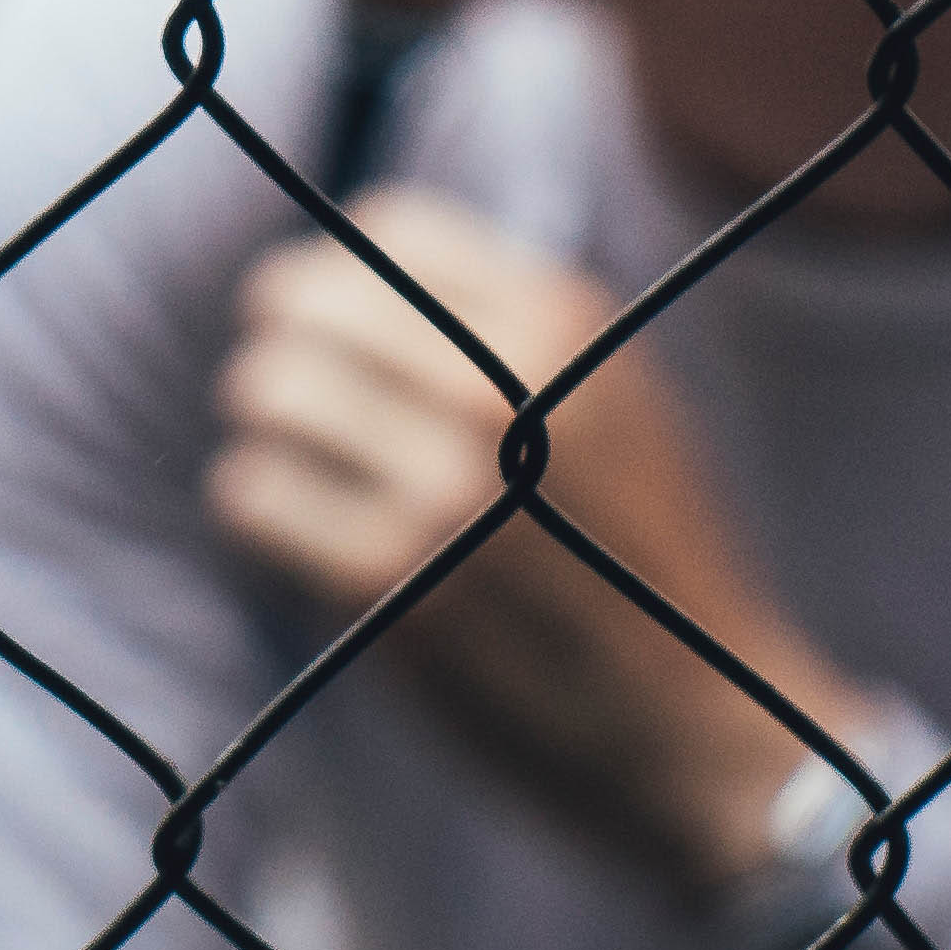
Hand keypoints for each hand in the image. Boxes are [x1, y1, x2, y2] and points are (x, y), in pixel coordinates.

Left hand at [208, 182, 851, 899]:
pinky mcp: (387, 577)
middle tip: (303, 405)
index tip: (348, 335)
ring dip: (268, 434)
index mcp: (562, 322)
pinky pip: (249, 494)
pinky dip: (260, 514)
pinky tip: (306, 539)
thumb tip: (346, 268)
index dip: (347, 281)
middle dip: (288, 349)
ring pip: (260, 392)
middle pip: (298, 302)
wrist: (701, 720)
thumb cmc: (642, 555)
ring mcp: (440, 483)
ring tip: (306, 471)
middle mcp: (498, 386)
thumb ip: (508, 324)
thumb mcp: (614, 398)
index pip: (386, 229)